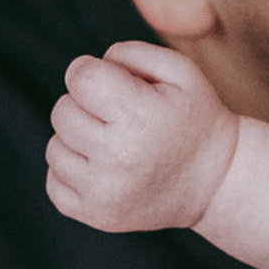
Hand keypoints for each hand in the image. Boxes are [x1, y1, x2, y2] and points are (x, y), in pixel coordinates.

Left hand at [46, 41, 240, 235]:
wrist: (215, 183)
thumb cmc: (194, 118)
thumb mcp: (180, 71)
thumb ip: (129, 53)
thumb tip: (84, 71)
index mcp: (138, 117)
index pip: (80, 78)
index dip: (90, 71)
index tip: (110, 82)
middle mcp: (117, 157)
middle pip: (62, 112)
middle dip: (85, 105)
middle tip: (117, 116)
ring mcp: (103, 192)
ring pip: (54, 147)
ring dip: (77, 139)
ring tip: (112, 143)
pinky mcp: (95, 215)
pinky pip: (53, 182)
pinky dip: (72, 172)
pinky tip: (102, 168)